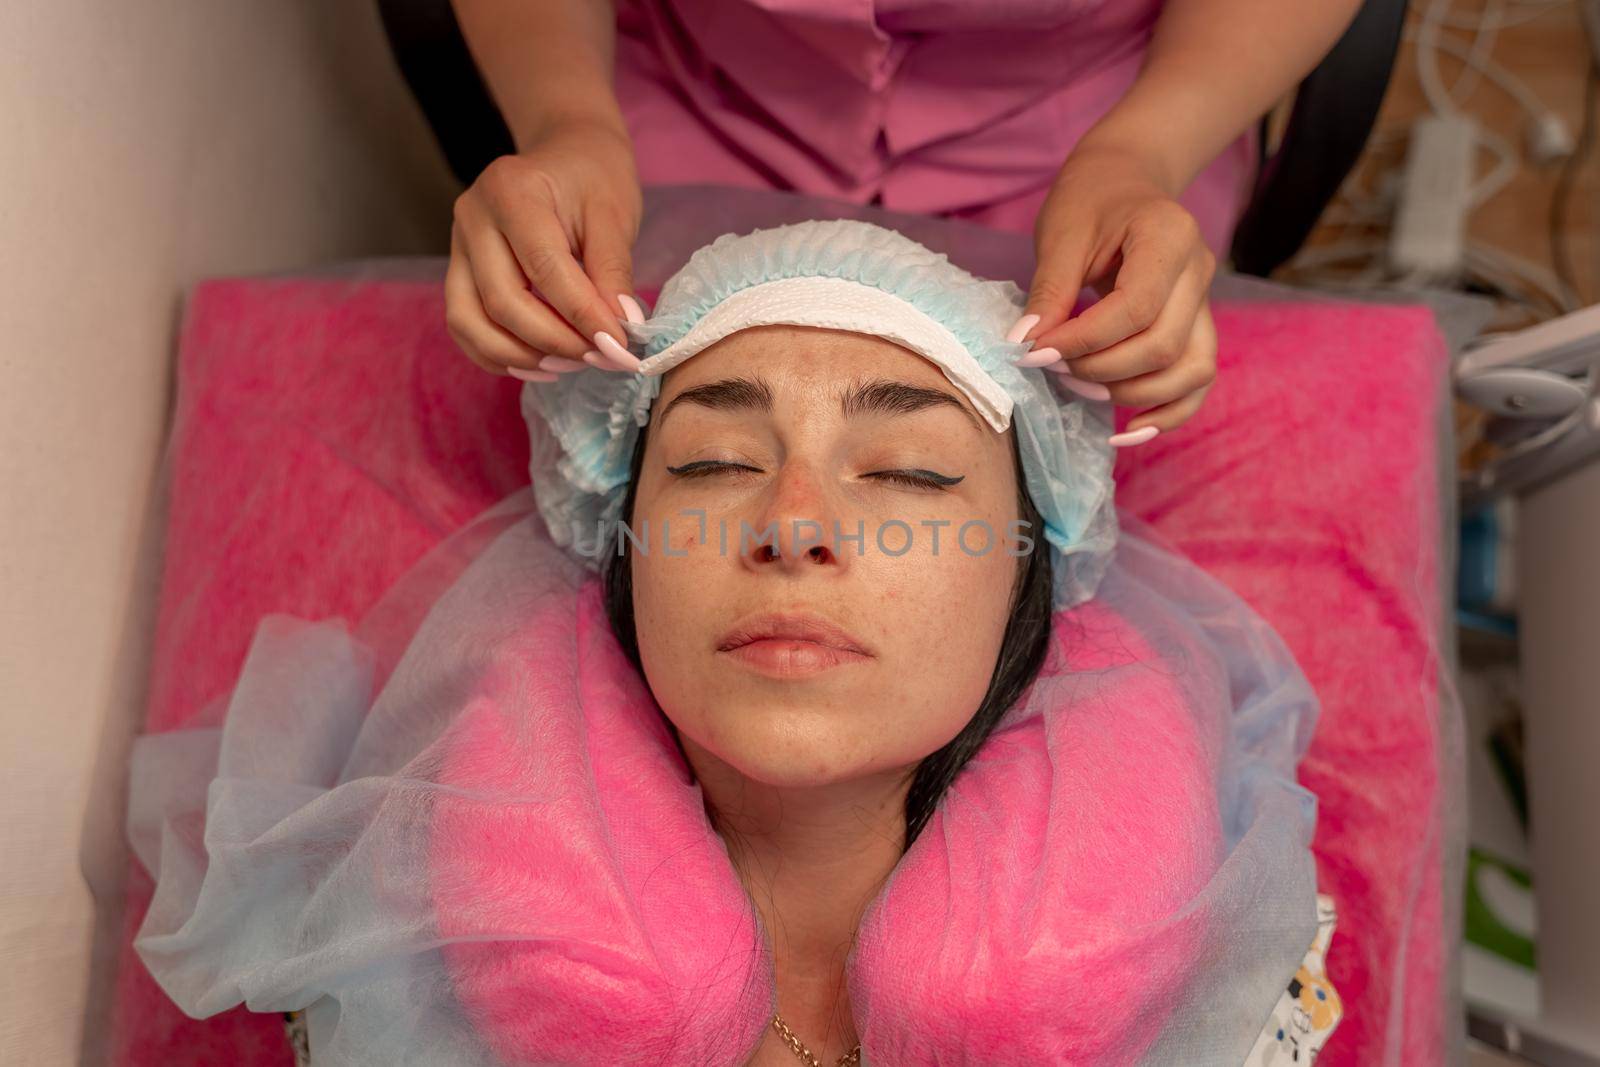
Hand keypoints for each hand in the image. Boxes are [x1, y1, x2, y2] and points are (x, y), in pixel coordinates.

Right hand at [445, 117, 645, 381]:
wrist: (566, 153)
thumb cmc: (594, 179)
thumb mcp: (614, 215)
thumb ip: (614, 273)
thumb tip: (618, 332)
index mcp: (512, 189)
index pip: (545, 268)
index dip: (582, 316)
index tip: (619, 348)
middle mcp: (473, 216)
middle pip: (502, 301)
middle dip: (555, 342)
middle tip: (601, 359)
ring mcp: (457, 245)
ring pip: (471, 321)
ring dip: (522, 356)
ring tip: (571, 366)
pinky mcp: (458, 271)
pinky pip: (464, 326)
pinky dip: (498, 355)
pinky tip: (541, 364)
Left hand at [1016, 144, 1218, 445]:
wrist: (1125, 182)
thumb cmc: (1090, 202)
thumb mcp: (1061, 235)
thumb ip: (1049, 291)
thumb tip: (1025, 344)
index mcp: (1170, 236)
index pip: (1136, 308)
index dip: (1084, 340)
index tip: (1035, 352)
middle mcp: (1199, 271)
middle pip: (1163, 345)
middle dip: (1100, 368)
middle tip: (1050, 365)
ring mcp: (1206, 303)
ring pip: (1190, 371)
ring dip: (1131, 393)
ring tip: (1080, 386)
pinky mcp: (1198, 328)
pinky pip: (1197, 383)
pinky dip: (1168, 414)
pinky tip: (1126, 432)